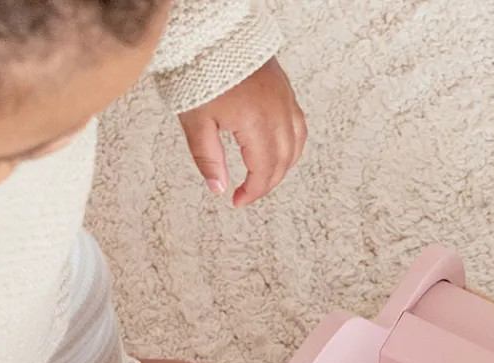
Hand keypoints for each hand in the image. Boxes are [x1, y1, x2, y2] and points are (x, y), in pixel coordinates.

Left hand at [179, 57, 306, 207]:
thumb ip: (208, 158)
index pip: (263, 171)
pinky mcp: (285, 88)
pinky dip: (291, 144)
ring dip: (282, 166)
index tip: (237, 200)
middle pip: (282, 162)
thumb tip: (218, 188)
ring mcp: (285, 99)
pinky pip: (298, 125)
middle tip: (247, 192)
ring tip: (263, 175)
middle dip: (266, 183)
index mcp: (256, 122)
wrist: (211, 31)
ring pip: (296, 145)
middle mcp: (277, 112)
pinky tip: (277, 149)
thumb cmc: (199, 70)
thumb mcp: (195, 120)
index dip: (252, 192)